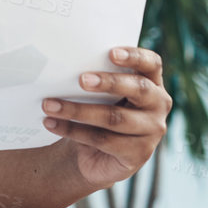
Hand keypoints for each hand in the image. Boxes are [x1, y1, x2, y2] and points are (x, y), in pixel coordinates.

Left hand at [41, 46, 171, 188]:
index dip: (135, 57)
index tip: (111, 53)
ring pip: (114, 118)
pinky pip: (103, 140)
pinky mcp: (139, 154)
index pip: (151, 63)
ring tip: (49, 105)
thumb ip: (92, 76)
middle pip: (139, 88)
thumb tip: (58, 62)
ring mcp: (152, 131)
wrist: (95, 153)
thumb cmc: (96, 109)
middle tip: (81, 79)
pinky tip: (51, 123)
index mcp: (151, 82)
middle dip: (109, 82)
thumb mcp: (98, 93)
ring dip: (77, 110)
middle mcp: (158, 105)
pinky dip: (72, 130)